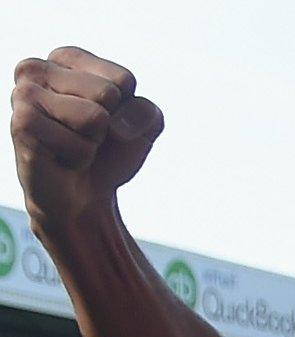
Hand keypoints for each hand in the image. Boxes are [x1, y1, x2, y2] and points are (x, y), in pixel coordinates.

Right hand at [12, 48, 163, 230]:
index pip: (124, 80)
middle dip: (108, 125)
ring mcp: (24, 94)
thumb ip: (146, 111)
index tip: (105, 119)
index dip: (126, 110)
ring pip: (95, 117)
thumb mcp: (144, 125)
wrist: (84, 193)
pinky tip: (60, 156)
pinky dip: (79, 157)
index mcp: (67, 58)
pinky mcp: (22, 123)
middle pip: (109, 94)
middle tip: (86, 135)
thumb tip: (115, 124)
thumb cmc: (109, 151)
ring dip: (92, 141)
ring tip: (72, 143)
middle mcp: (38, 68)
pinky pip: (78, 144)